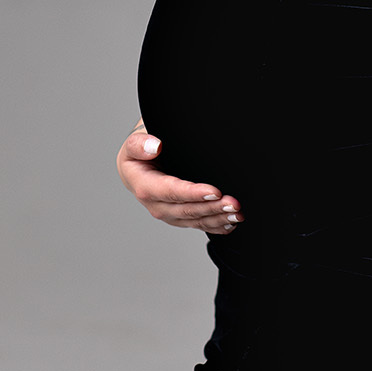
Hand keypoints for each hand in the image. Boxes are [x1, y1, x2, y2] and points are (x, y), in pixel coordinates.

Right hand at [116, 123, 243, 234]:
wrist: (138, 168)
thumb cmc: (139, 155)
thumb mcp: (133, 144)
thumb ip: (139, 144)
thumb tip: (155, 146)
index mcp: (145, 187)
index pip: (171, 192)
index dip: (193, 194)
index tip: (214, 192)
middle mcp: (157, 206)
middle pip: (187, 210)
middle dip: (212, 208)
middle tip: (234, 203)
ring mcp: (170, 214)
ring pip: (196, 220)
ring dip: (218, 218)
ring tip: (237, 213)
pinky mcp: (180, 218)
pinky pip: (199, 225)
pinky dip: (216, 226)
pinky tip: (230, 223)